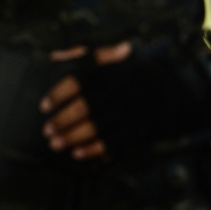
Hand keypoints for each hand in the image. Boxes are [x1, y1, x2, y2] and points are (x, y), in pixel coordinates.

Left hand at [39, 42, 130, 159]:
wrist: (166, 90)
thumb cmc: (127, 75)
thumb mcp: (108, 58)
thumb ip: (82, 56)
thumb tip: (56, 57)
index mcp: (109, 70)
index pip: (79, 81)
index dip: (59, 95)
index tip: (44, 106)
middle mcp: (120, 89)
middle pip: (86, 106)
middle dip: (63, 120)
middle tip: (47, 130)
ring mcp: (130, 109)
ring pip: (98, 125)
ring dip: (74, 137)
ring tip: (56, 144)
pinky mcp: (137, 127)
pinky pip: (114, 140)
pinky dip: (95, 148)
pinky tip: (78, 153)